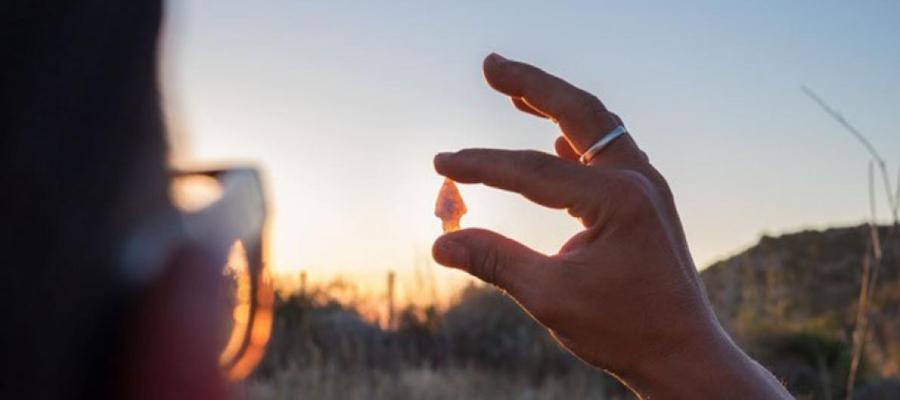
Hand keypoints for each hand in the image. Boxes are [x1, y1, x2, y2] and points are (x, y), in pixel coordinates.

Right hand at [433, 53, 791, 398]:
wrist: (684, 355)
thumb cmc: (623, 330)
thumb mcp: (551, 297)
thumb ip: (495, 261)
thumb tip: (440, 243)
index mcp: (618, 199)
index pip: (533, 170)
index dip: (482, 165)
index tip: (440, 163)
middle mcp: (637, 180)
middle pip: (580, 112)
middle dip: (532, 84)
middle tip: (490, 64)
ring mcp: (645, 187)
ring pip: (596, 126)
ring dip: (554, 104)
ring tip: (513, 90)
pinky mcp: (643, 201)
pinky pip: (605, 152)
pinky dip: (574, 137)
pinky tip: (553, 135)